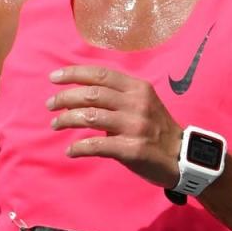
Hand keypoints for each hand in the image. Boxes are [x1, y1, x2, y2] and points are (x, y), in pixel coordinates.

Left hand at [47, 66, 182, 187]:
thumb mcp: (143, 103)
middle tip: (50, 105)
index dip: (74, 74)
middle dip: (65, 97)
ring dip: (67, 120)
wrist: (181, 157)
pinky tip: (70, 150)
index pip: (100, 74)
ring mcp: (134, 126)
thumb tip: (80, 95)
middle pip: (91, 94)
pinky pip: (97, 146)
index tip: (54, 77)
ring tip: (55, 124)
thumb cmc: (156, 129)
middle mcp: (136, 104)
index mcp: (137, 88)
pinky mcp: (131, 149)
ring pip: (90, 117)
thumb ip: (117, 96)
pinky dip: (79, 147)